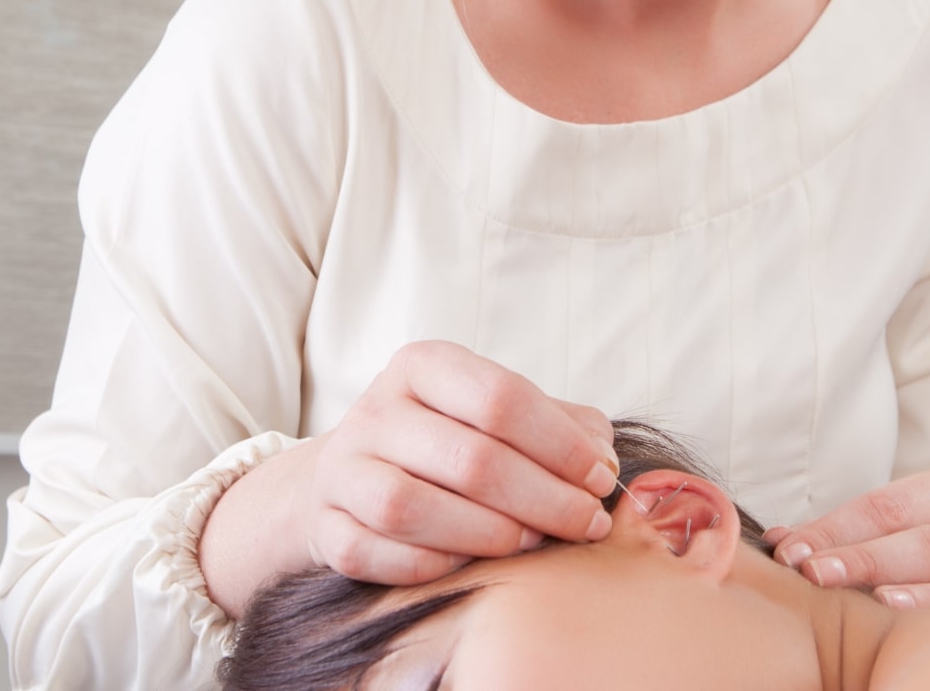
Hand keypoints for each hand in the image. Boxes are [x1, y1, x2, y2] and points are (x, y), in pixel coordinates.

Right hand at [308, 340, 617, 585]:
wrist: (359, 476)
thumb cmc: (454, 441)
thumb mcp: (505, 415)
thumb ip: (563, 426)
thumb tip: (603, 461)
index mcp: (423, 366)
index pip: (500, 398)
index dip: (561, 444)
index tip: (600, 479)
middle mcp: (375, 410)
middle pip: (469, 458)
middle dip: (544, 499)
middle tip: (587, 524)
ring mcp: (342, 469)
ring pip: (412, 507)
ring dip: (489, 534)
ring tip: (534, 543)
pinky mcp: (326, 527)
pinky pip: (377, 554)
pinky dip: (433, 565)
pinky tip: (474, 563)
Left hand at [763, 470, 929, 607]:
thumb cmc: (921, 561)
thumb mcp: (883, 540)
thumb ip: (835, 539)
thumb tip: (779, 541)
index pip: (885, 506)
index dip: (834, 528)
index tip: (789, 550)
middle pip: (916, 534)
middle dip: (860, 554)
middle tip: (813, 572)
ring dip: (890, 577)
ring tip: (853, 591)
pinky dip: (929, 604)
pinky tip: (893, 608)